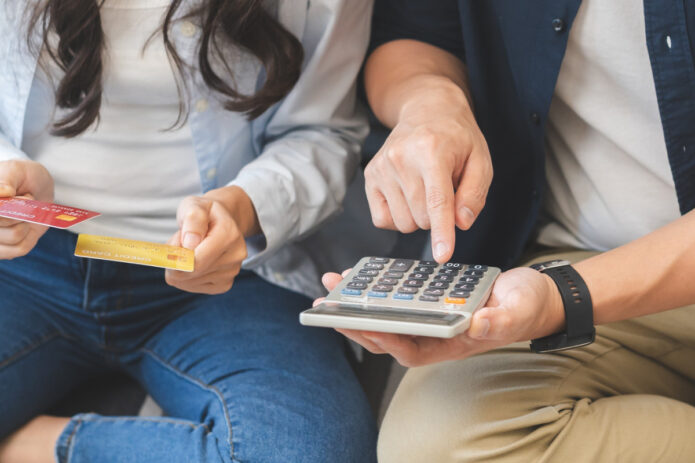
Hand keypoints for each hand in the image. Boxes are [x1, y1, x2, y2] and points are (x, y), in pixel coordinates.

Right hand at [0, 160, 53, 259]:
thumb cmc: (22, 176)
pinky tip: (26, 225)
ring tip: (23, 211)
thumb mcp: (15, 170)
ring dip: (27, 222)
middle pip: (3, 222)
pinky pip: (21, 248)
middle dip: (20, 210)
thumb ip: (6, 180)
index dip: (5, 212)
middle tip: (23, 198)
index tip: (10, 195)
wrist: (36, 188)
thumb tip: (3, 193)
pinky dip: (30, 236)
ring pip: (14, 237)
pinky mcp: (4, 250)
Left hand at [165, 187, 253, 294]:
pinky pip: (194, 287)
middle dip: (176, 260)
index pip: (197, 260)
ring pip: (189, 282)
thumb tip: (189, 244)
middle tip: (180, 242)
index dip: (176, 256)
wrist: (219, 221)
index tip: (174, 243)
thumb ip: (192, 220)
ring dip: (180, 268)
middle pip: (191, 273)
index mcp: (229, 234)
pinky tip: (191, 263)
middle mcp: (235, 255)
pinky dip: (185, 278)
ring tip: (188, 250)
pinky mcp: (224, 284)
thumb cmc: (205, 213)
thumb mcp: (195, 205)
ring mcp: (232, 272)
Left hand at [316, 268, 564, 366]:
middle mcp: (438, 334)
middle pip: (389, 336)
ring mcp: (433, 318)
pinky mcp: (432, 301)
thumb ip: (498, 321)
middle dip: (356, 323)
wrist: (535, 295)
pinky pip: (400, 300)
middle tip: (326, 304)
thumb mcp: (517, 310)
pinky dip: (380, 290)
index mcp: (454, 342)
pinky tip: (365, 275)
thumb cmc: (527, 306)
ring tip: (334, 285)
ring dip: (360, 305)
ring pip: (389, 318)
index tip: (358, 326)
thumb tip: (476, 324)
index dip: (383, 340)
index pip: (410, 349)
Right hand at [364, 79, 491, 262]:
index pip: (437, 202)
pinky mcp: (370, 176)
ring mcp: (381, 167)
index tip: (443, 256)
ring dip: (419, 217)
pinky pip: (383, 220)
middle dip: (437, 217)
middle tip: (444, 191)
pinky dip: (399, 217)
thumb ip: (475, 194)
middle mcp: (401, 158)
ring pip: (403, 223)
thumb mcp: (480, 160)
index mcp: (432, 151)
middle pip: (421, 218)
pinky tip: (408, 197)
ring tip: (426, 190)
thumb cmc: (457, 139)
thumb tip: (461, 223)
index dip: (443, 232)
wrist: (426, 111)